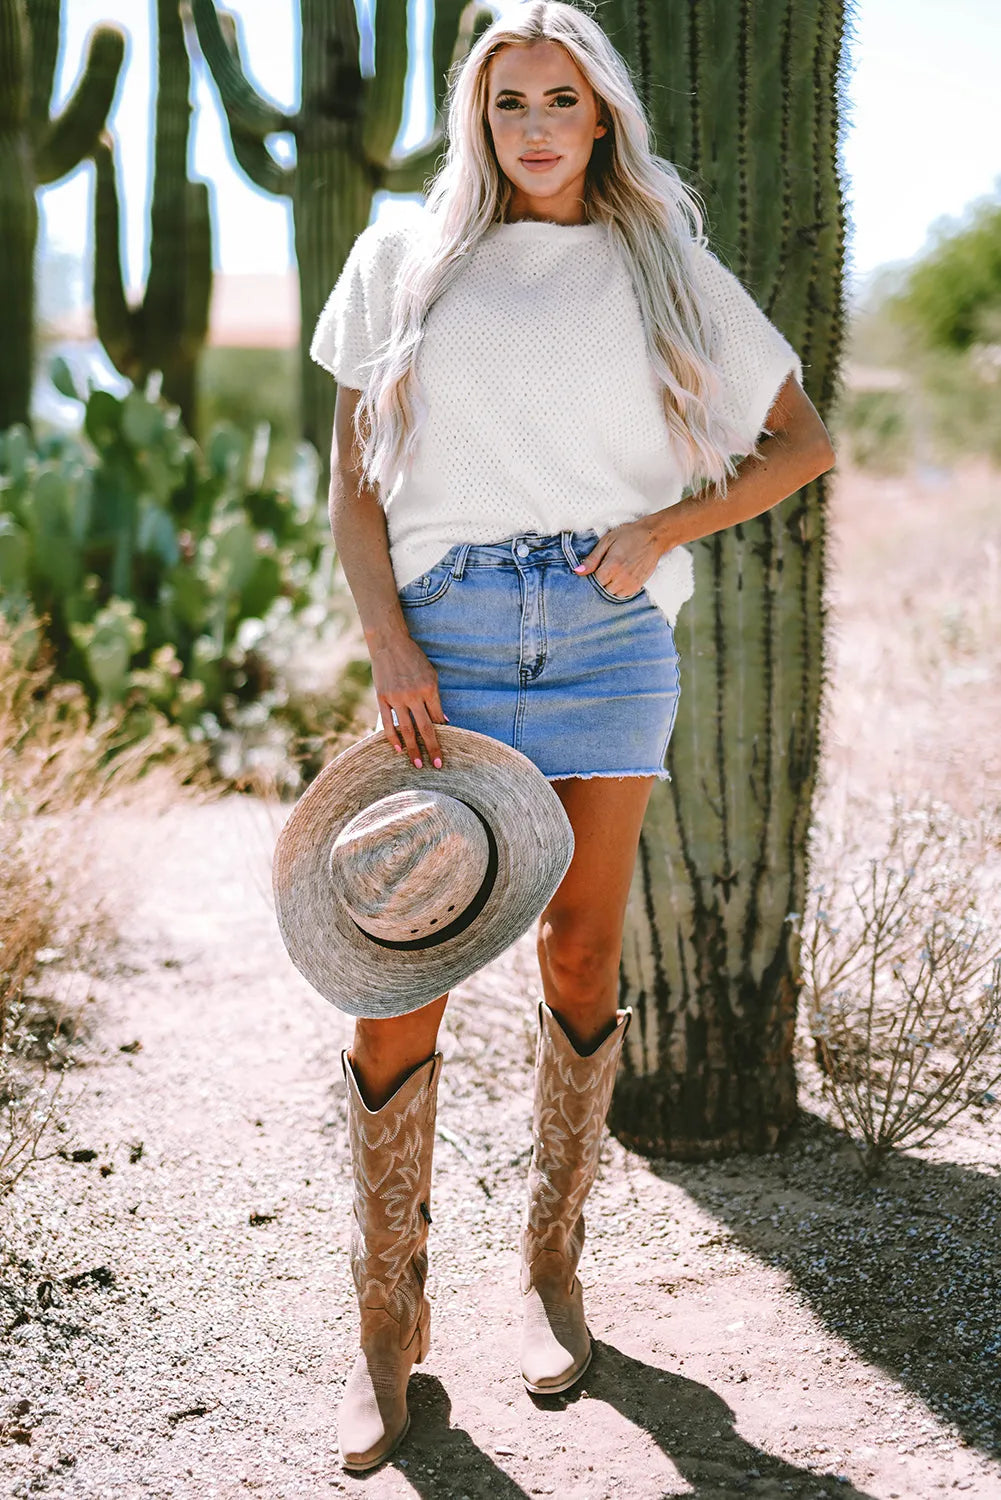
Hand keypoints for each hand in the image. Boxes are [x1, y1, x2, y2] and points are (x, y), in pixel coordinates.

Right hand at [371, 633, 448, 768]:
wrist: (389, 644)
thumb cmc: (414, 659)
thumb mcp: (431, 674)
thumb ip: (435, 698)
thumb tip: (443, 721)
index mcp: (429, 688)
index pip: (438, 718)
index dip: (443, 734)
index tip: (446, 748)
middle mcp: (413, 694)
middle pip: (425, 728)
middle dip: (432, 748)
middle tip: (437, 765)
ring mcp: (396, 697)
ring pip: (407, 729)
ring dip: (413, 749)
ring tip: (418, 764)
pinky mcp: (382, 698)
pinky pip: (388, 722)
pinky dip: (393, 738)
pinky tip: (398, 749)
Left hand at [572, 517, 666, 597]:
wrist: (653, 537)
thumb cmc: (629, 536)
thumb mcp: (607, 541)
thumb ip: (592, 559)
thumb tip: (578, 572)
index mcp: (612, 566)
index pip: (593, 581)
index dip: (591, 576)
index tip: (593, 570)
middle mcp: (621, 578)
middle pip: (601, 590)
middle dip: (600, 581)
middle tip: (603, 569)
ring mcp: (630, 584)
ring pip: (611, 594)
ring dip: (609, 586)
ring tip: (613, 573)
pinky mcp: (637, 586)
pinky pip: (622, 595)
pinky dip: (618, 589)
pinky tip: (619, 578)